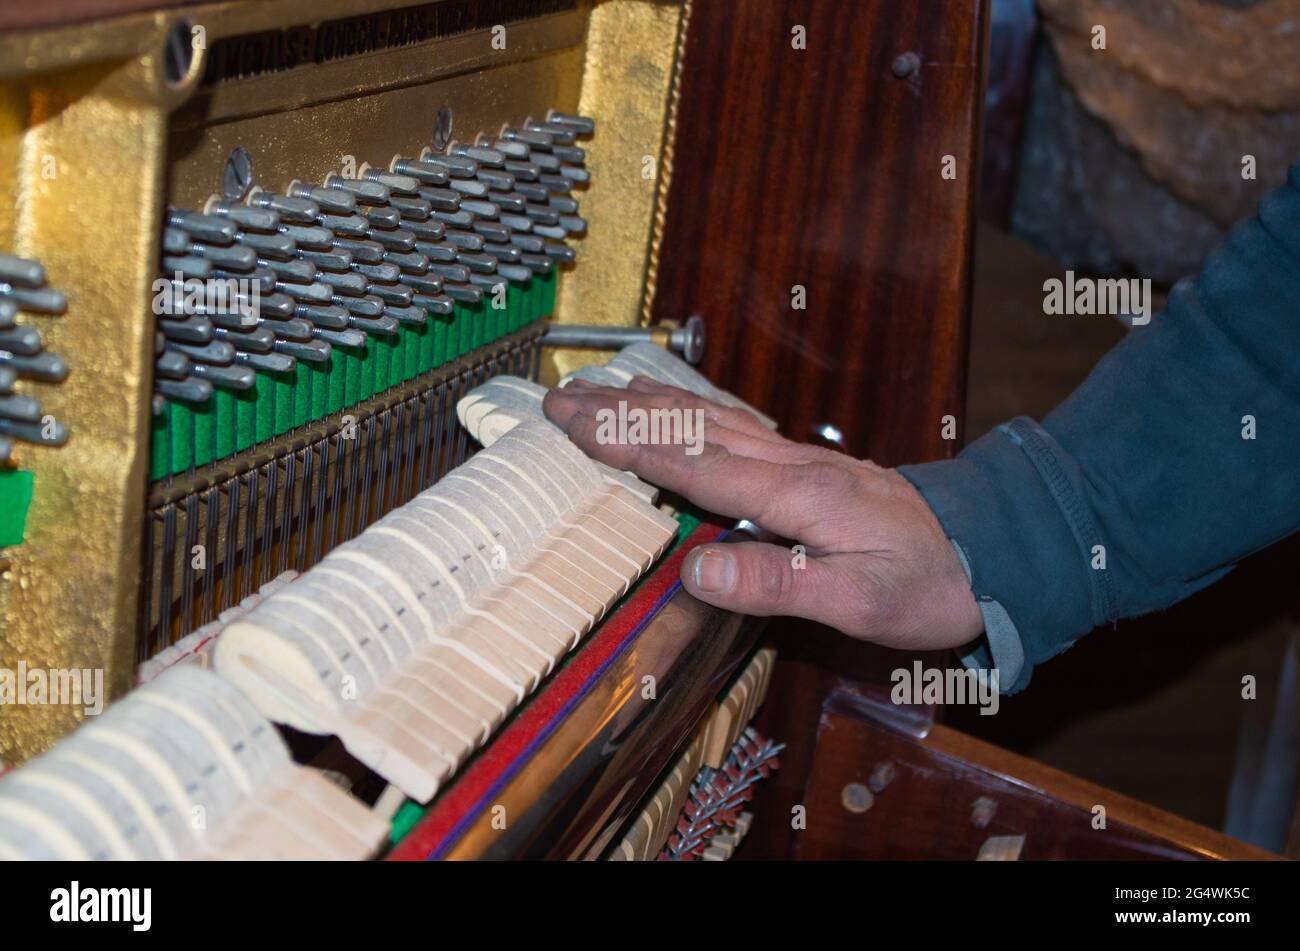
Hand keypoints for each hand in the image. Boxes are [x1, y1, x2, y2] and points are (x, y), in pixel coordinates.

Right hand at [542, 376, 983, 650]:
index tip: (572, 425)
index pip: (692, 463)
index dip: (628, 444)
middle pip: (690, 427)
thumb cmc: (925, 582)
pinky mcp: (809, 466)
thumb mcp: (856, 601)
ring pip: (711, 418)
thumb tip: (694, 570)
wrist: (988, 548)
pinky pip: (735, 426)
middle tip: (559, 397)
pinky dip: (693, 410)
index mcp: (793, 494)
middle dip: (620, 412)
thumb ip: (775, 583)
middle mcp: (789, 464)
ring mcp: (799, 459)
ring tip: (602, 390)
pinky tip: (680, 408)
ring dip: (651, 403)